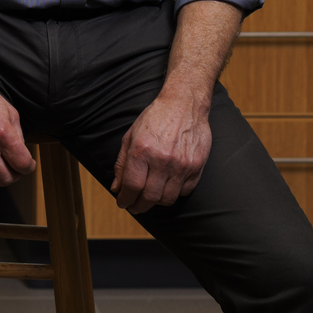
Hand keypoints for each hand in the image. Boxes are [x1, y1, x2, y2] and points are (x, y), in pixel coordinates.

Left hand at [110, 91, 211, 213]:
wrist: (183, 105)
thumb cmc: (154, 118)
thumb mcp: (130, 136)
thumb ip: (122, 163)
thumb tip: (116, 188)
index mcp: (142, 151)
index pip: (132, 186)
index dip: (125, 199)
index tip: (123, 203)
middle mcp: (162, 160)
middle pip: (149, 197)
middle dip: (139, 206)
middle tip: (135, 207)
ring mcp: (181, 165)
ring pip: (167, 199)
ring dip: (156, 202)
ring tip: (150, 197)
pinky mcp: (196, 167)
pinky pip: (184, 192)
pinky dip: (174, 194)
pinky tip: (167, 187)